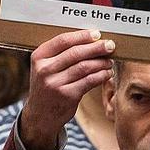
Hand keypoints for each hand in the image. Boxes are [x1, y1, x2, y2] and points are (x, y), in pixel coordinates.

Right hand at [18, 30, 114, 149]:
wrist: (41, 115)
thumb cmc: (48, 86)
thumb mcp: (45, 67)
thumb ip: (61, 54)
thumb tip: (90, 40)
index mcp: (39, 57)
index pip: (63, 40)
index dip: (82, 36)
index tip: (96, 34)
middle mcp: (45, 69)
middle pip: (76, 53)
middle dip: (96, 47)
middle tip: (110, 45)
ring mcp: (55, 83)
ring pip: (85, 66)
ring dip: (101, 62)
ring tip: (109, 60)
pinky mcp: (67, 96)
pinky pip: (90, 81)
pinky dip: (101, 75)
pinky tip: (107, 73)